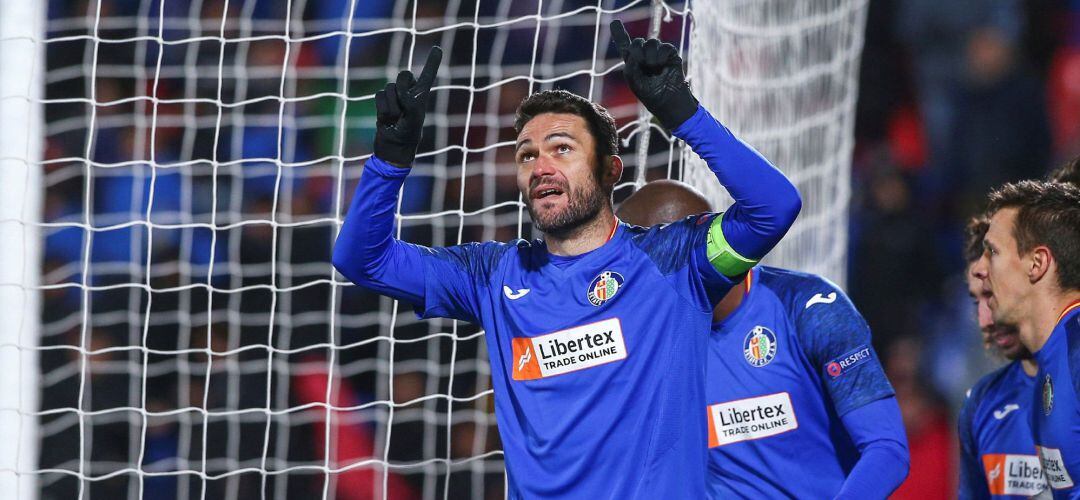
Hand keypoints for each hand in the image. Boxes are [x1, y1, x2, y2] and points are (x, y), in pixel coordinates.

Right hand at [374, 47, 442, 166]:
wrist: (394, 149)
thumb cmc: (409, 135)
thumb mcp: (414, 117)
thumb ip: (409, 100)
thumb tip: (399, 90)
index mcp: (421, 95)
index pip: (427, 75)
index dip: (432, 62)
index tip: (437, 49)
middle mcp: (409, 93)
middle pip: (403, 75)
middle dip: (402, 87)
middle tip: (403, 105)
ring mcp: (395, 97)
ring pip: (389, 88)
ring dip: (392, 105)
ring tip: (396, 119)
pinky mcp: (382, 103)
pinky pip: (379, 96)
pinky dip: (383, 109)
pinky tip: (386, 120)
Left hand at [610, 20, 697, 130]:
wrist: (666, 100)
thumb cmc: (649, 93)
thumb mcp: (633, 78)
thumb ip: (630, 62)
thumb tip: (637, 47)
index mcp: (633, 62)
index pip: (626, 45)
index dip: (619, 33)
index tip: (615, 23)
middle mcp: (645, 56)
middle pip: (637, 42)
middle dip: (638, 51)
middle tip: (642, 64)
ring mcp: (658, 54)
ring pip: (651, 42)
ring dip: (650, 56)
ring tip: (653, 67)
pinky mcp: (670, 54)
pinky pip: (664, 46)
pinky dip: (661, 56)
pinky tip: (662, 65)